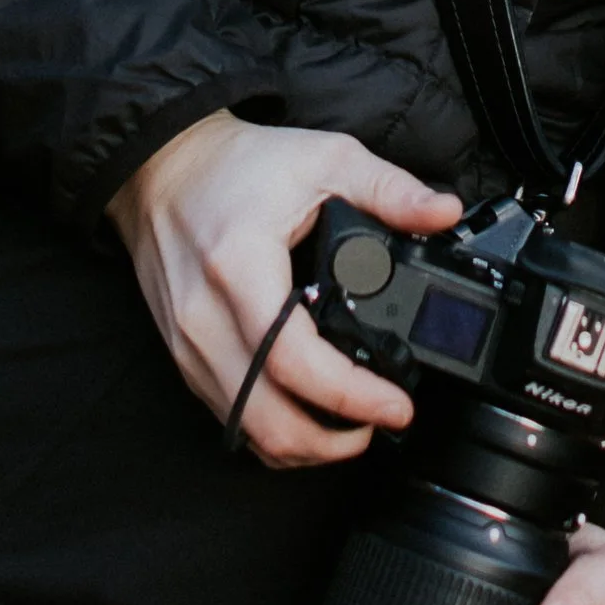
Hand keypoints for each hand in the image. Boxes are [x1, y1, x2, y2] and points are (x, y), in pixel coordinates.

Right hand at [110, 109, 462, 468]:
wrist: (161, 171)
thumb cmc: (234, 166)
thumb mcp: (323, 158)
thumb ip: (388, 188)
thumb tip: (444, 213)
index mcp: (241, 268)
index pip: (294, 361)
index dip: (352, 395)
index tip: (397, 404)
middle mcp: (206, 319)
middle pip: (268, 418)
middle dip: (333, 442)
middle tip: (380, 424)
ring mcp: (189, 346)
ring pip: (247, 431)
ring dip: (304, 445)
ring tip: (352, 427)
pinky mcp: (183, 358)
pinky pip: (229, 418)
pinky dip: (272, 431)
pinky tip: (308, 415)